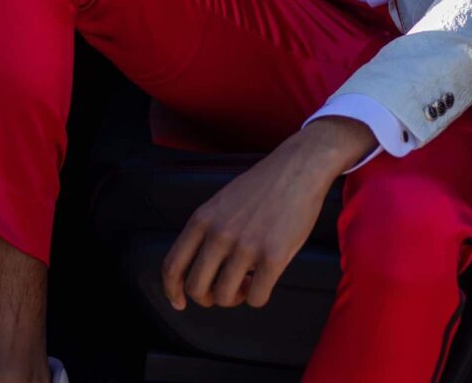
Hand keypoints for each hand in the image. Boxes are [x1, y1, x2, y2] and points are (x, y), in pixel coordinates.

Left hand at [162, 119, 375, 310]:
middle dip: (209, 298)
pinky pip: (256, 298)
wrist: (299, 168)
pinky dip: (258, 297)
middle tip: (225, 291)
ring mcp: (246, 246)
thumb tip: (200, 269)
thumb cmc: (263, 186)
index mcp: (203, 219)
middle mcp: (219, 234)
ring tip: (248, 282)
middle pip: (197, 288)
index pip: (172, 265)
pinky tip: (265, 280)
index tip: (180, 303)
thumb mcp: (222, 202)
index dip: (172, 291)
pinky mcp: (274, 257)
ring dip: (236, 298)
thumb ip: (208, 230)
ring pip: (225, 297)